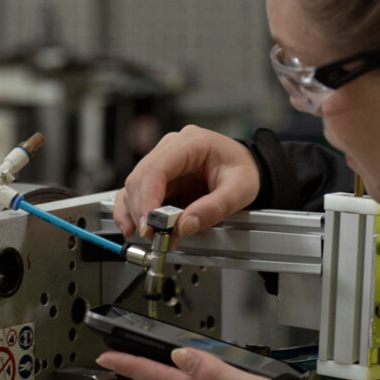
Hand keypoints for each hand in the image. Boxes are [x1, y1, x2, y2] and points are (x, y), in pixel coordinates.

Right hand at [113, 125, 260, 237]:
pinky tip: (131, 227)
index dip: (148, 198)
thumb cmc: (245, 170)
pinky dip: (130, 210)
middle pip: (140, 179)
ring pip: (134, 187)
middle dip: (143, 211)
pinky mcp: (159, 177)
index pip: (157, 168)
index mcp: (191, 143)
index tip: (150, 223)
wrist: (248, 166)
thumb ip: (214, 208)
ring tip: (152, 236)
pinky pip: (136, 192)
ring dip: (137, 214)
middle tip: (155, 236)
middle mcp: (171, 148)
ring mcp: (162, 161)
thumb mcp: (240, 190)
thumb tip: (185, 225)